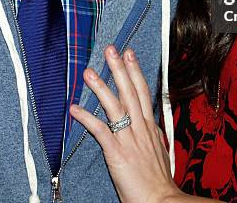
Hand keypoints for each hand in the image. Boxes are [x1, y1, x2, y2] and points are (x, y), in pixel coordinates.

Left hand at [70, 46, 182, 202]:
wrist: (162, 202)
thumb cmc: (159, 182)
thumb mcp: (159, 152)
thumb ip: (151, 137)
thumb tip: (147, 126)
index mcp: (151, 128)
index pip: (143, 92)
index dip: (135, 71)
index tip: (129, 54)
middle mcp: (141, 129)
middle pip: (130, 92)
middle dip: (120, 69)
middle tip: (111, 49)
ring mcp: (130, 140)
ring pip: (115, 107)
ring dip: (101, 87)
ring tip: (88, 71)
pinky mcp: (118, 154)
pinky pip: (101, 132)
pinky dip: (87, 119)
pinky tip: (75, 109)